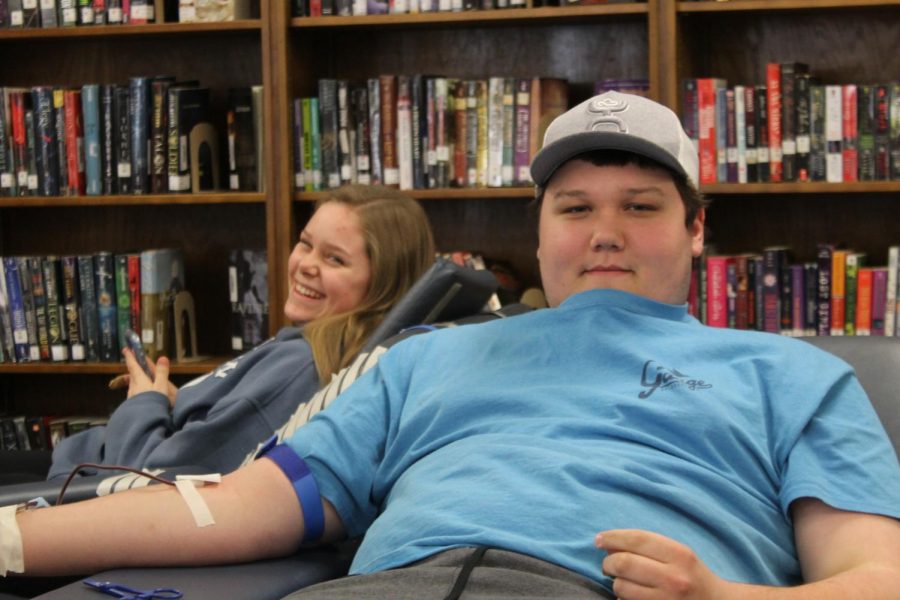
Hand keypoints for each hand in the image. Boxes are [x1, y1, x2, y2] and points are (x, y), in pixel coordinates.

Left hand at [122, 348, 178, 407]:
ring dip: (135, 381)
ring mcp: (131, 397)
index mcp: (140, 380)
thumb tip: (162, 357)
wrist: (144, 421)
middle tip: (134, 364)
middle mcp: (133, 387)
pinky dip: (137, 392)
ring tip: (140, 381)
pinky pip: (134, 395)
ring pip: (132, 386)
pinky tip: (141, 397)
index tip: (126, 350)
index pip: (133, 366)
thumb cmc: (154, 402)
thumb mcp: (161, 386)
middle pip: (132, 375)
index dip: (130, 357)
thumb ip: (162, 372)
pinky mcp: (132, 406)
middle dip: (133, 369)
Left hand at [596, 529, 730, 599]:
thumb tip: (610, 543)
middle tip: (607, 564)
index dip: (613, 537)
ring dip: (615, 583)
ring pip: (621, 587)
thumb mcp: (679, 554)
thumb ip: (649, 546)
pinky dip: (622, 599)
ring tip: (621, 581)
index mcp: (679, 555)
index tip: (599, 539)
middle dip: (608, 562)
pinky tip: (630, 595)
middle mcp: (673, 578)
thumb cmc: (692, 576)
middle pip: (624, 563)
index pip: (637, 540)